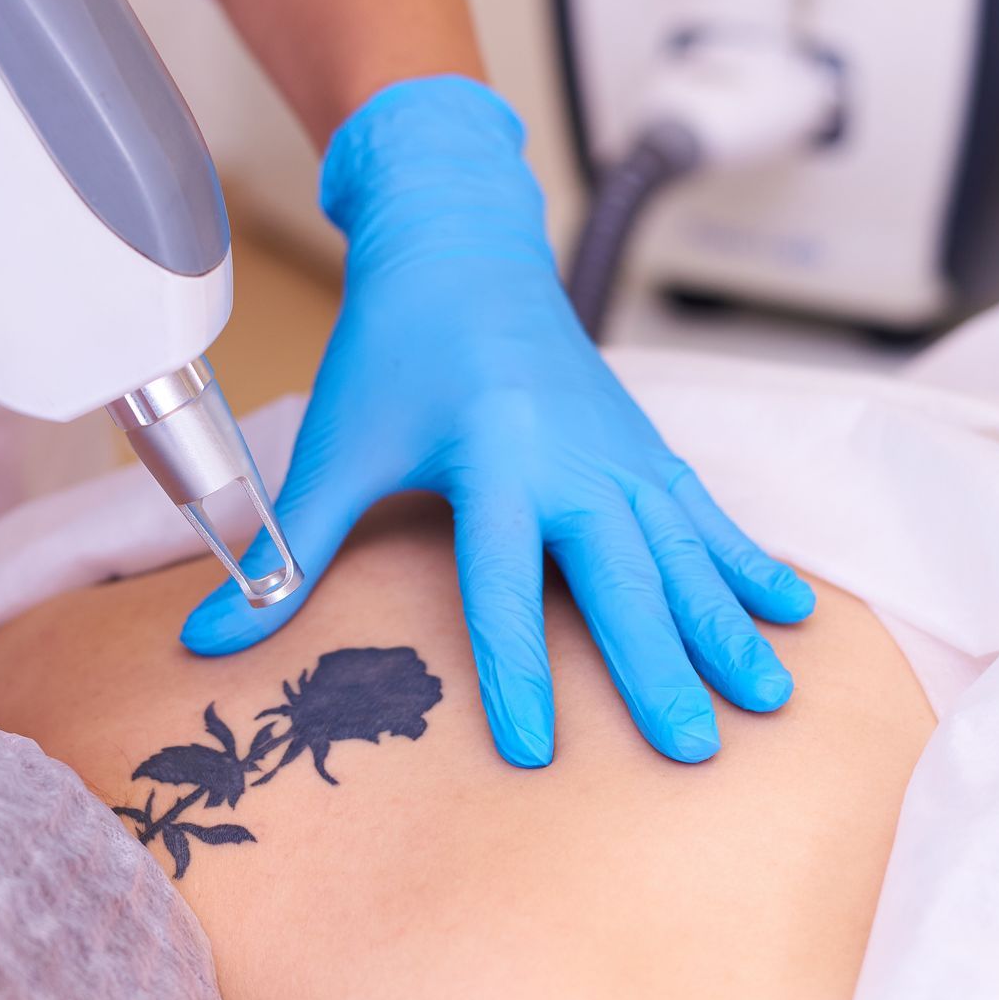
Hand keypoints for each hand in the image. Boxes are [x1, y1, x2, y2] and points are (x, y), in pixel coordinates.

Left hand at [180, 77, 814, 765]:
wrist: (461, 248)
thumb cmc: (394, 350)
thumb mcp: (337, 446)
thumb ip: (285, 550)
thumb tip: (206, 637)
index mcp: (493, 456)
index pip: (503, 582)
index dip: (515, 668)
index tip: (533, 751)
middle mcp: (572, 457)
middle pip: (621, 574)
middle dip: (657, 663)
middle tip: (692, 750)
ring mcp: (621, 449)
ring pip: (683, 548)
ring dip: (724, 622)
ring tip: (767, 700)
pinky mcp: (644, 442)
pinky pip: (707, 510)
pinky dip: (748, 560)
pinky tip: (792, 613)